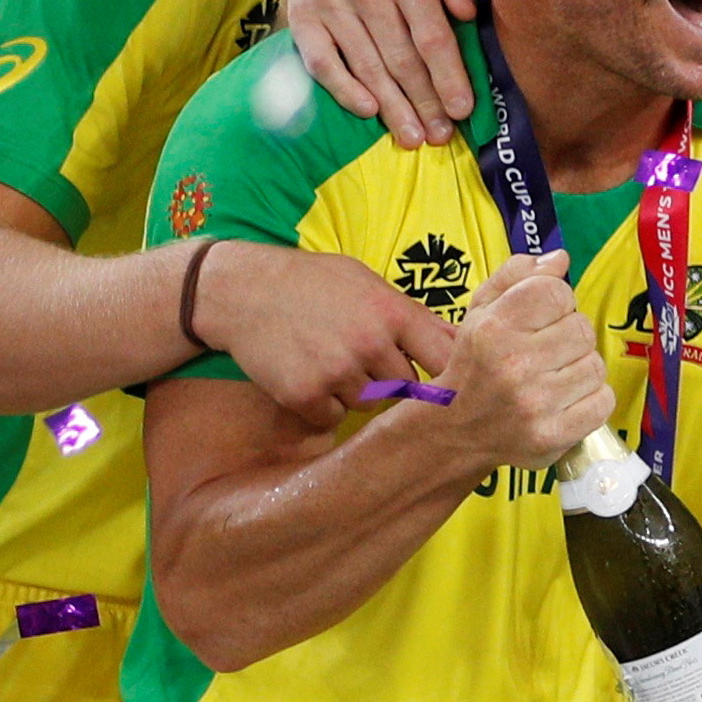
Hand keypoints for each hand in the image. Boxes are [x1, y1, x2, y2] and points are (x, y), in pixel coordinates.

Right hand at [202, 241, 459, 426]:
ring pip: (372, 404)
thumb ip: (411, 315)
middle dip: (395, 379)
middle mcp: (370, 343)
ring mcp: (337, 371)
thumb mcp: (368, 283)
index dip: (451, 373)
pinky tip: (309, 376)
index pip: (447, 358)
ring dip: (357, 393)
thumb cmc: (312, 282)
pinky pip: (333, 418)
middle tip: (366, 360)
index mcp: (394, 313)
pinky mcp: (304, 395)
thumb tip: (461, 341)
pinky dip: (324, 406)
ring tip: (332, 361)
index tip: (450, 381)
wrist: (240, 289)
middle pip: (409, 387)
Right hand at [283, 0, 479, 145]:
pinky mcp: (301, 18)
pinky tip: (368, 111)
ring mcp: (329, 3)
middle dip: (424, 102)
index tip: (462, 110)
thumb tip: (467, 13)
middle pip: (401, 58)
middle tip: (440, 135)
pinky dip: (344, 90)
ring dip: (391, 107)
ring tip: (412, 136)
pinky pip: (323, 62)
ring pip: (367, 66)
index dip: (448, 76)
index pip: (431, 35)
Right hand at [441, 252, 612, 472]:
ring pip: (595, 364)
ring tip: (551, 376)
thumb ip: (517, 277)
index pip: (556, 292)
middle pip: (582, 328)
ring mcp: (535, 404)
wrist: (455, 430)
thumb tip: (559, 259)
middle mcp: (514, 366)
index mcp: (493, 329)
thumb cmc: (474, 365)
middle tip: (545, 350)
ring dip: (579, 368)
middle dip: (568, 336)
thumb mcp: (481, 311)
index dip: (556, 300)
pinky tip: (564, 399)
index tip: (543, 315)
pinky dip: (590, 398)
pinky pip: (603, 400)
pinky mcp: (554, 435)